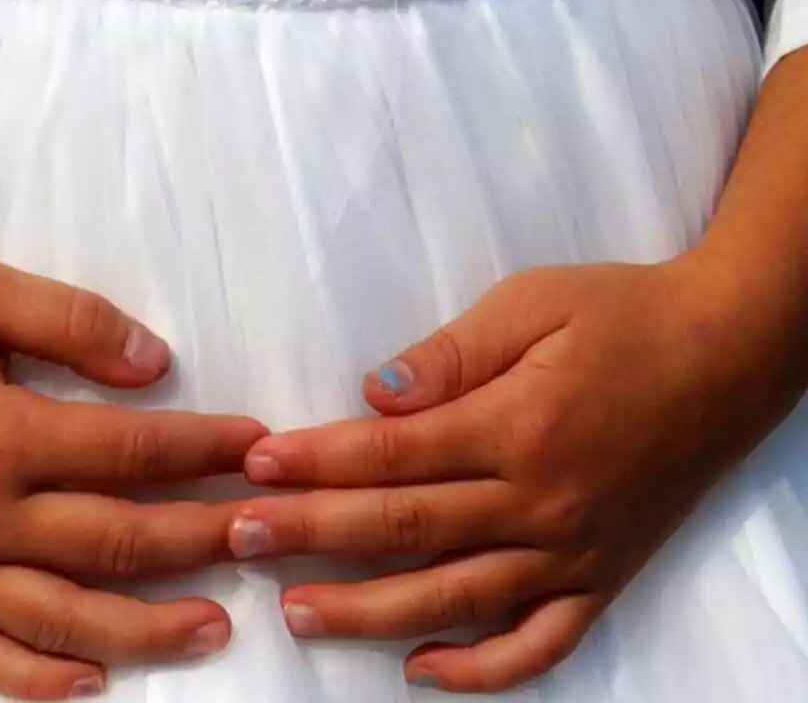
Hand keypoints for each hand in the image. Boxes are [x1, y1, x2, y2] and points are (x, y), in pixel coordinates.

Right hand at [0, 259, 266, 700]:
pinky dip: (34, 678)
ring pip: (64, 616)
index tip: (260, 447)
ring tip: (215, 628)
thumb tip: (155, 363)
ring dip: (147, 628)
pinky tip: (90, 683)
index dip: (208, 450)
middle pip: (119, 541)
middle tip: (265, 537)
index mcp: (3, 436)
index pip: (135, 453)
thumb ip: (71, 321)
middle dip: (202, 538)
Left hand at [227, 258, 803, 692]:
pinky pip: (540, 642)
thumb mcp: (534, 304)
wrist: (730, 353)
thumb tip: (376, 392)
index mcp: (519, 425)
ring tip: (297, 614)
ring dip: (369, 611)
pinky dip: (482, 667)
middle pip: (406, 528)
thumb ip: (451, 353)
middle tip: (240, 538)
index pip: (393, 455)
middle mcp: (542, 501)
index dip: (317, 460)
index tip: (256, 466)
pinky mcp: (603, 578)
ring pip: (456, 596)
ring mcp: (574, 551)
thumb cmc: (623, 316)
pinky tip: (422, 667)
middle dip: (313, 533)